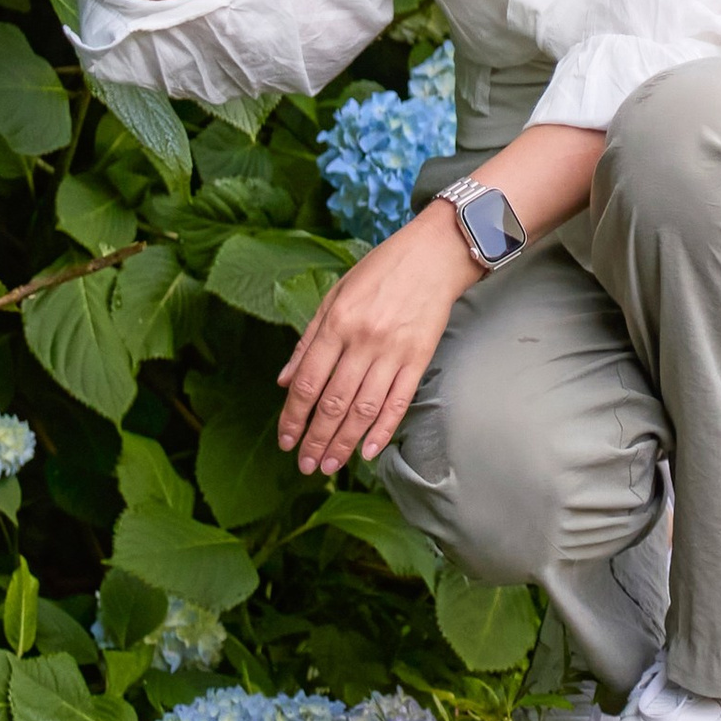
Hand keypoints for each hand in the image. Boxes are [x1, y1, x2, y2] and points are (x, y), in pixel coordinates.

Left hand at [278, 206, 479, 476]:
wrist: (435, 254)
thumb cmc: (381, 270)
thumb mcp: (335, 294)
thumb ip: (308, 339)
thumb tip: (285, 381)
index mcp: (337, 322)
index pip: (308, 382)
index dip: (294, 417)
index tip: (286, 440)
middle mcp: (363, 340)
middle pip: (334, 402)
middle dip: (316, 439)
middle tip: (306, 466)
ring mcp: (393, 351)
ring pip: (363, 409)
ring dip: (344, 443)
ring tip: (330, 465)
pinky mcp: (420, 358)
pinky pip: (398, 402)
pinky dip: (382, 430)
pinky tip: (368, 451)